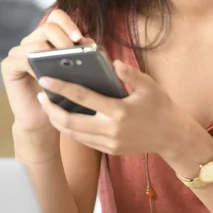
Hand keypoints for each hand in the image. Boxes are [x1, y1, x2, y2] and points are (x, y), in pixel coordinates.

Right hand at [1, 9, 88, 153]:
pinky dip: (36, 64)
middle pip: (48, 26)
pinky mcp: (9, 65)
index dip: (69, 24)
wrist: (44, 118)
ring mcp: (19, 52)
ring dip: (53, 52)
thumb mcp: (77, 71)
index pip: (56, 16)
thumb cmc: (63, 94)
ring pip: (37, 42)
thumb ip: (83, 54)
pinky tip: (46, 75)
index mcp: (49, 38)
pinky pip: (22, 59)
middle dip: (64, 38)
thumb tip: (89, 43)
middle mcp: (32, 41)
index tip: (80, 38)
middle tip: (74, 52)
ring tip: (64, 65)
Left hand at [36, 60, 184, 155]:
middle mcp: (111, 129)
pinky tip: (67, 118)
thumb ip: (130, 73)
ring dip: (58, 121)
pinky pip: (84, 141)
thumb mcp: (149, 85)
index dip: (62, 88)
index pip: (83, 98)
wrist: (172, 136)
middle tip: (41, 96)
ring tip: (50, 106)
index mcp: (119, 110)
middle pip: (70, 122)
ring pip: (74, 134)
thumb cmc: (161, 107)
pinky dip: (72, 130)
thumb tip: (113, 62)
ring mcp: (109, 142)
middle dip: (51, 110)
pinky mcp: (110, 150)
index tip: (46, 80)